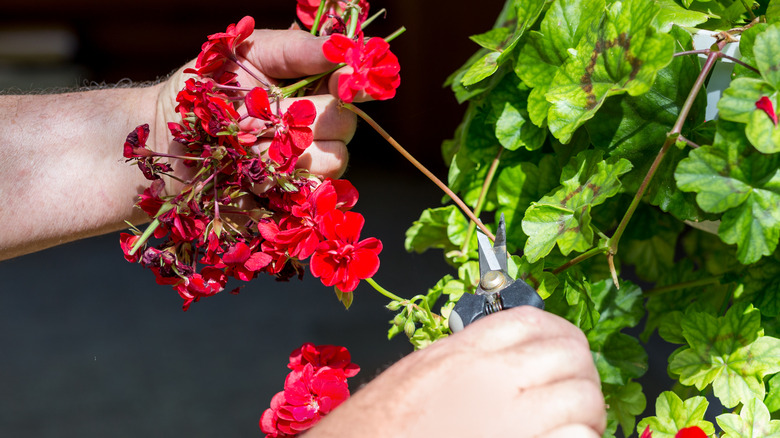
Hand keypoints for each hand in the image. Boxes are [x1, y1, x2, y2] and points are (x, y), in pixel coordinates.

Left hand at [155, 28, 356, 180]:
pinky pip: (308, 191)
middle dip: (307, 118)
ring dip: (289, 151)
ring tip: (249, 142)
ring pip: (333, 159)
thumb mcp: (245, 53)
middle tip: (265, 114)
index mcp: (312, 85)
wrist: (165, 138)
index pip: (351, 84)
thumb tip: (340, 47)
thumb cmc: (203, 88)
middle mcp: (316, 124)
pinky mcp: (291, 195)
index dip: (354, 83)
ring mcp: (306, 163)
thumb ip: (295, 48)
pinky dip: (280, 180)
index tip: (346, 82)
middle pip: (345, 124)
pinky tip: (252, 171)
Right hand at [309, 307, 605, 437]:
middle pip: (568, 352)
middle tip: (577, 393)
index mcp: (462, 353)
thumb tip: (505, 359)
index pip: (532, 321)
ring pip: (581, 395)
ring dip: (586, 410)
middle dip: (581, 371)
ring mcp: (511, 420)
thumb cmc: (374, 429)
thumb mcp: (417, 376)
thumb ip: (464, 361)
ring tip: (576, 426)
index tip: (566, 348)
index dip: (560, 333)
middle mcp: (491, 379)